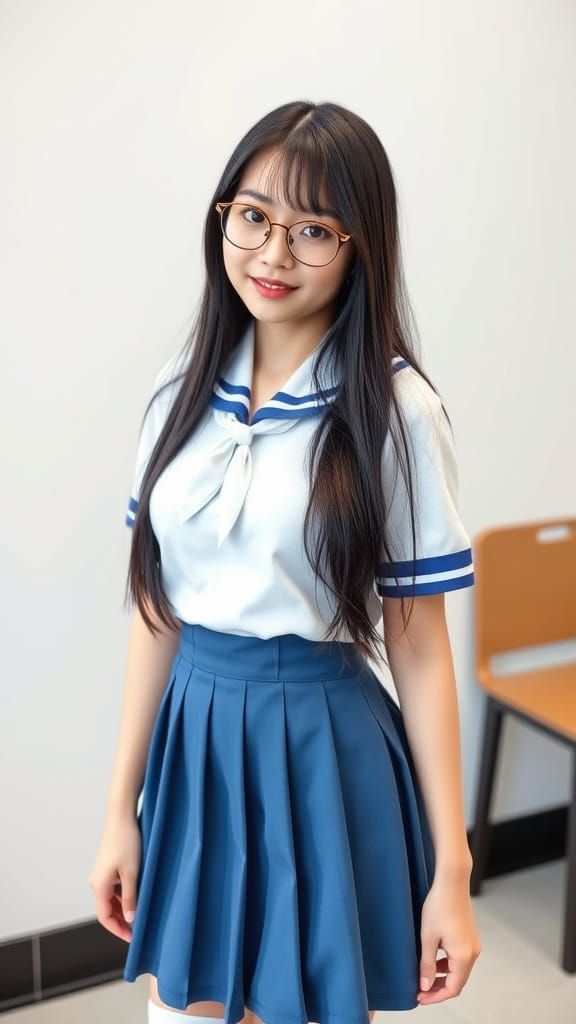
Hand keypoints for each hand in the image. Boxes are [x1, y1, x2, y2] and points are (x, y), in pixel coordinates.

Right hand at [88, 810, 140, 942]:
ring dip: (123, 909)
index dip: (118, 930)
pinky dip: (123, 896)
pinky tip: (137, 896)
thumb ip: (130, 898)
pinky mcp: (107, 866)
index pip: (104, 917)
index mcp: (99, 886)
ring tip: (140, 914)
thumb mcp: (132, 873)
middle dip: (120, 922)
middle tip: (138, 930)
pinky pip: (113, 888)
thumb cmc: (127, 842)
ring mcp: (101, 873)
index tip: (132, 938)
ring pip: (110, 899)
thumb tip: (129, 919)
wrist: (121, 817)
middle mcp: (96, 882)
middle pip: (106, 910)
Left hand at [417, 875, 481, 1003]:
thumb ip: (427, 964)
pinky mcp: (470, 937)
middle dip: (438, 988)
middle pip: (457, 982)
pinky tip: (434, 959)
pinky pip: (460, 958)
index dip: (435, 996)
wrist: (452, 882)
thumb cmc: (439, 906)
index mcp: (463, 956)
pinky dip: (448, 964)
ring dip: (443, 976)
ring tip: (424, 975)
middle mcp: (473, 953)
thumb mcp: (428, 937)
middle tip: (420, 991)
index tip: (420, 997)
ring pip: (459, 970)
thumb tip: (425, 985)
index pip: (452, 988)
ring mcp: (473, 944)